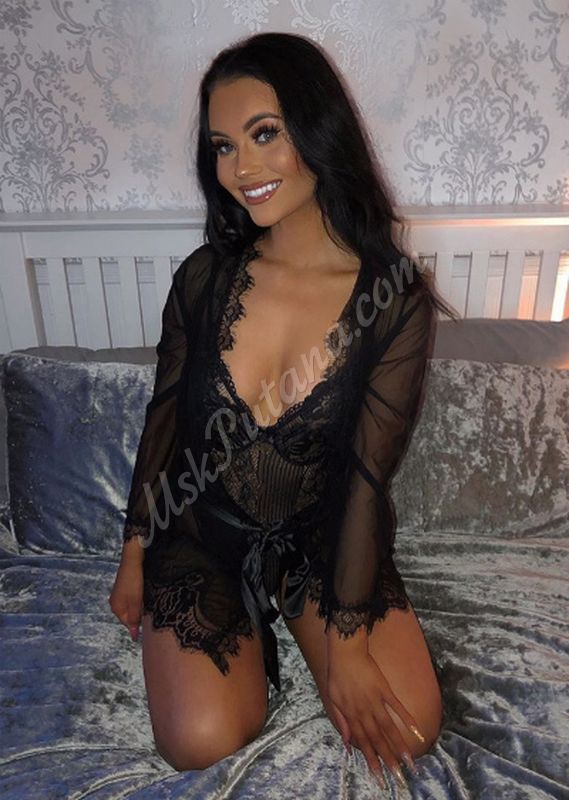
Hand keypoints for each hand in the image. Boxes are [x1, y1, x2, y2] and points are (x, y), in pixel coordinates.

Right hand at [108, 559, 143, 641]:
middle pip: (129, 615)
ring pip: (132, 606)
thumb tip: (133, 635)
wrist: (132, 560)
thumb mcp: (136, 602)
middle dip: (139, 612)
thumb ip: (134, 618)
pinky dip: (138, 597)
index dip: (139, 622)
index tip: (147, 616)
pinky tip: (142, 591)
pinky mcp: (123, 587)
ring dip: (139, 605)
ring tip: (144, 596)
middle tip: (146, 603)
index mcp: (116, 608)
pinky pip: (131, 598)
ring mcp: (118, 595)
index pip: (128, 623)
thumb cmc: (133, 581)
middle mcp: (115, 603)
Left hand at [326, 647, 421, 788]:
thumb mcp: (332, 699)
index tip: (380, 777)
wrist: (345, 652)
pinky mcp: (385, 689)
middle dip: (388, 759)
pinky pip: (397, 706)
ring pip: (388, 727)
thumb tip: (347, 743)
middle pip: (378, 739)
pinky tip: (417, 731)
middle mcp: (364, 711)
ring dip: (399, 745)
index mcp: (351, 714)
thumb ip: (341, 721)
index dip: (372, 760)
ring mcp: (376, 700)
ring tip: (410, 761)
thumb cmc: (337, 674)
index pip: (363, 743)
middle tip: (399, 777)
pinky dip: (407, 718)